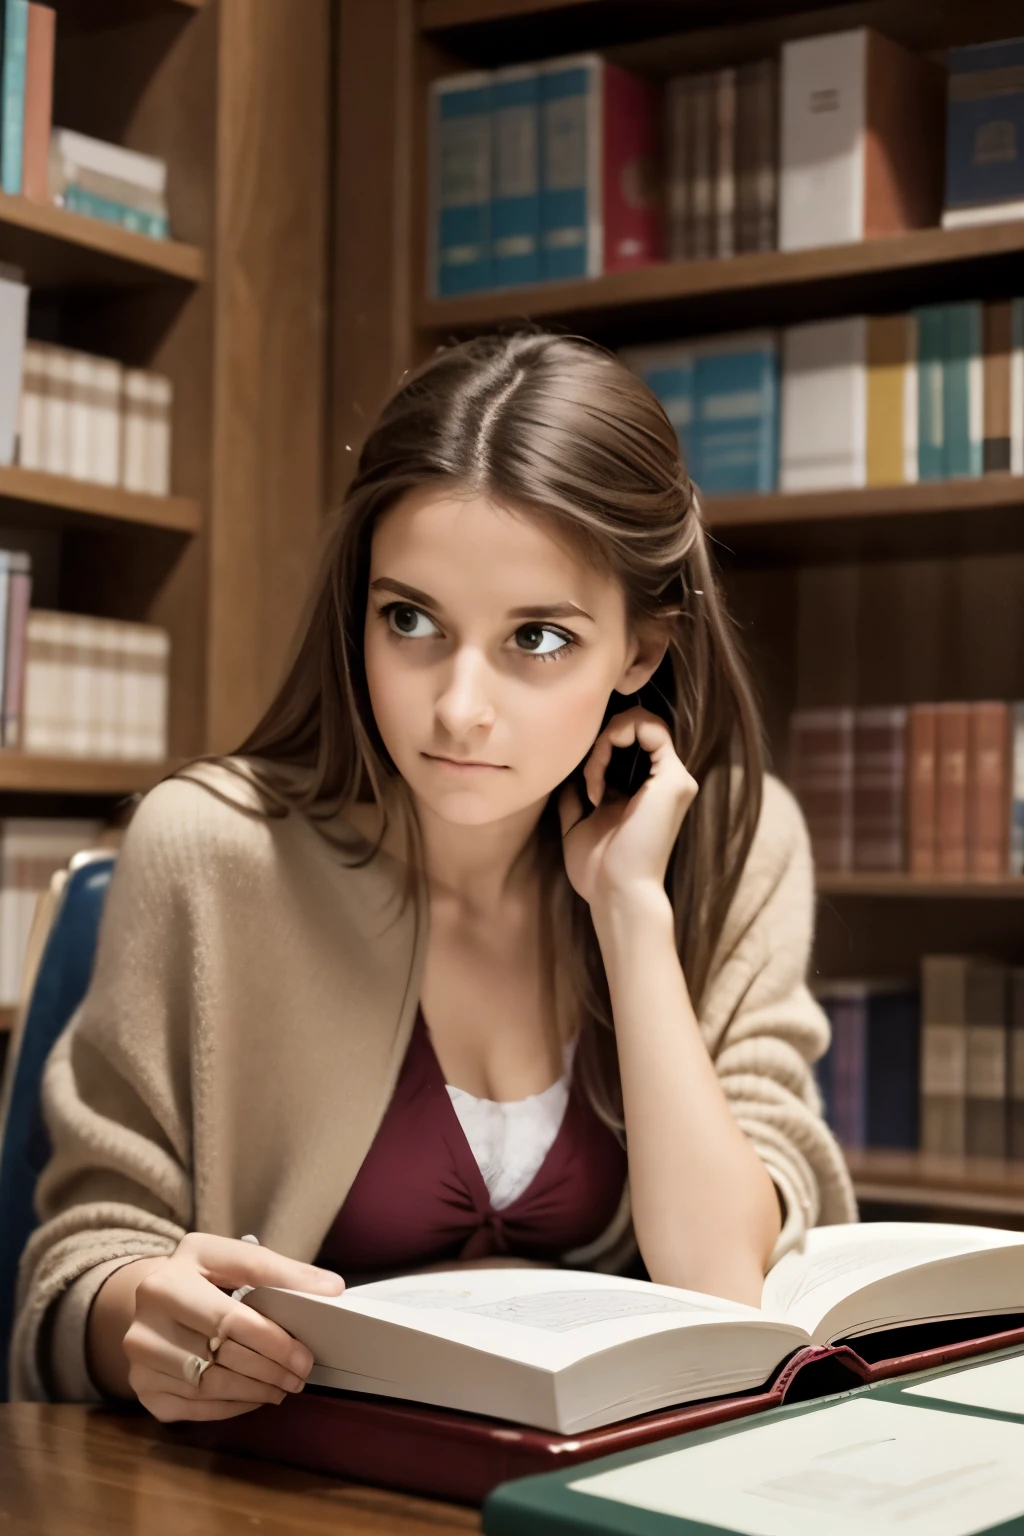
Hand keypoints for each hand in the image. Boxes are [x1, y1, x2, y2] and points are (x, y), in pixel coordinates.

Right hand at [122, 1231, 343, 1421]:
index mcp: (168, 1279)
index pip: (229, 1317)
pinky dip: (232, 1406)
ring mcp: (139, 1359)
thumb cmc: (200, 1278)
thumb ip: (278, 1270)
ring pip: (209, 1385)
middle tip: (301, 1373)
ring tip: (284, 1386)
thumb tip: (331, 1287)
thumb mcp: (230, 1259)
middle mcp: (144, 1320)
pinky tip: (255, 1396)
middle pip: (221, 1354)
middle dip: (271, 1367)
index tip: (306, 1352)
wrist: (150, 1303)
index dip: (273, 1339)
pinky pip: (195, 1407)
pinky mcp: (143, 1389)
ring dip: (256, 1390)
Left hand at [559, 707, 697, 907]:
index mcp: (645, 790)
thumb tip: (567, 771)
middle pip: (635, 726)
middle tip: (586, 779)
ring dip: (604, 742)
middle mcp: (664, 780)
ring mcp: (673, 778)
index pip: (630, 740)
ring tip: (592, 783)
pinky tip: (599, 781)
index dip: (600, 746)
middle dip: (600, 741)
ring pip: (641, 722)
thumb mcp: (577, 822)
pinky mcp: (675, 778)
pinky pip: (649, 728)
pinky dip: (614, 741)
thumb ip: (576, 793)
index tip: (584, 784)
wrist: (616, 893)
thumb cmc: (598, 869)